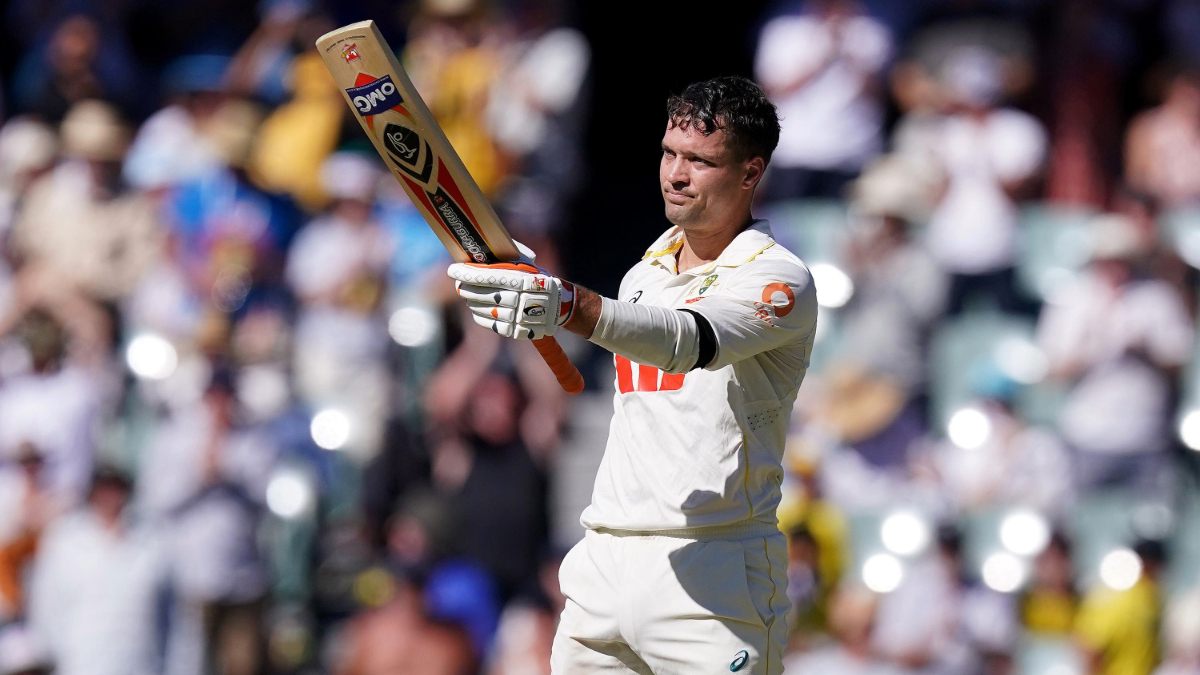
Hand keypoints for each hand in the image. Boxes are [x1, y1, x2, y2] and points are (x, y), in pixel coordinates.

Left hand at [447, 261, 574, 339]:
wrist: (558, 306)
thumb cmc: (537, 278)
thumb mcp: (528, 263)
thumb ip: (509, 251)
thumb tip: (484, 243)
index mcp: (521, 279)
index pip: (486, 276)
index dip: (466, 273)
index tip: (452, 270)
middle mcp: (519, 298)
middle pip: (482, 294)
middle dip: (465, 288)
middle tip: (459, 284)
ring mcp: (517, 316)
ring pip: (483, 309)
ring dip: (471, 302)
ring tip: (468, 296)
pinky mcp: (515, 330)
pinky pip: (489, 324)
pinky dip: (479, 316)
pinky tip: (476, 309)